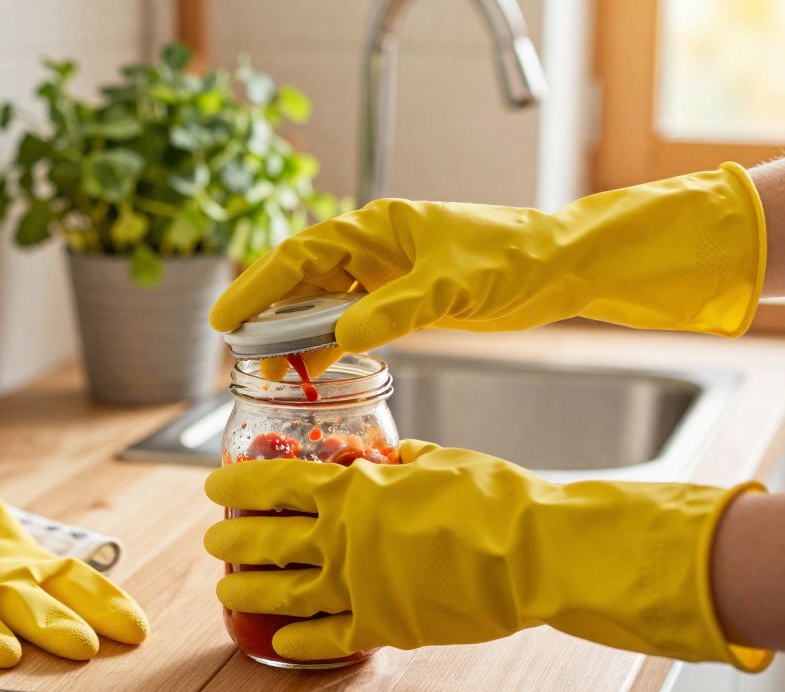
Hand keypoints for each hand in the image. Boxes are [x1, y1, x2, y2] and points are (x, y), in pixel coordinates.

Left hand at [204, 440, 769, 669]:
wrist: (535, 554)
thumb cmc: (495, 499)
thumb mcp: (440, 458)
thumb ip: (402, 459)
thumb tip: (390, 455)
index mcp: (352, 489)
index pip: (273, 483)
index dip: (237, 485)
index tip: (215, 487)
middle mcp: (343, 538)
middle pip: (266, 540)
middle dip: (233, 541)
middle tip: (216, 542)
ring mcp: (358, 586)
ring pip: (283, 593)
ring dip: (247, 593)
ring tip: (225, 592)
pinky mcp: (382, 627)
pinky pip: (327, 639)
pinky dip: (297, 642)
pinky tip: (278, 642)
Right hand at [209, 165, 764, 351]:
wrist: (559, 266)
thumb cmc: (512, 257)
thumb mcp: (452, 286)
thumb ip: (395, 311)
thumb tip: (342, 340)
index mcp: (376, 227)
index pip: (300, 254)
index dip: (258, 287)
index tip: (226, 320)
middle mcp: (373, 247)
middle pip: (303, 281)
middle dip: (270, 317)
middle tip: (242, 356)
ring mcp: (387, 273)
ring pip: (324, 305)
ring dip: (300, 336)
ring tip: (276, 372)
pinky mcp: (404, 299)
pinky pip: (352, 321)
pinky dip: (332, 345)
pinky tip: (320, 370)